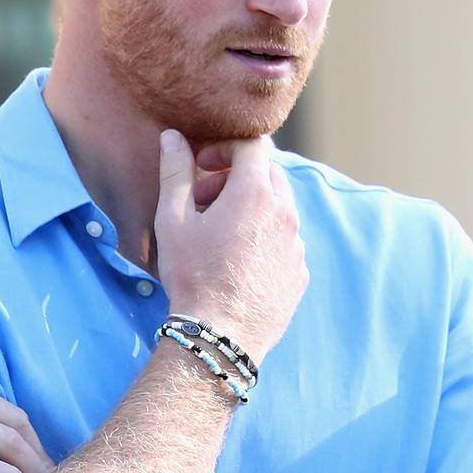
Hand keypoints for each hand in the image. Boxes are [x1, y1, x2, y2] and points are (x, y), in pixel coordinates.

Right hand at [155, 131, 308, 362]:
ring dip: (250, 207)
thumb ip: (176, 172)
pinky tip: (236, 260)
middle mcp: (285, 213)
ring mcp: (296, 245)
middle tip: (203, 200)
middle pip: (268, 173)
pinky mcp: (300, 272)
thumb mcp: (173, 219)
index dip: (224, 147)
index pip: (252, 145)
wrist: (221, 335)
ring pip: (279, 207)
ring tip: (218, 233)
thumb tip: (173, 137)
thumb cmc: (192, 275)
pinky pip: (285, 240)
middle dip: (235, 176)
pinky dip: (263, 237)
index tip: (201, 166)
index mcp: (256, 193)